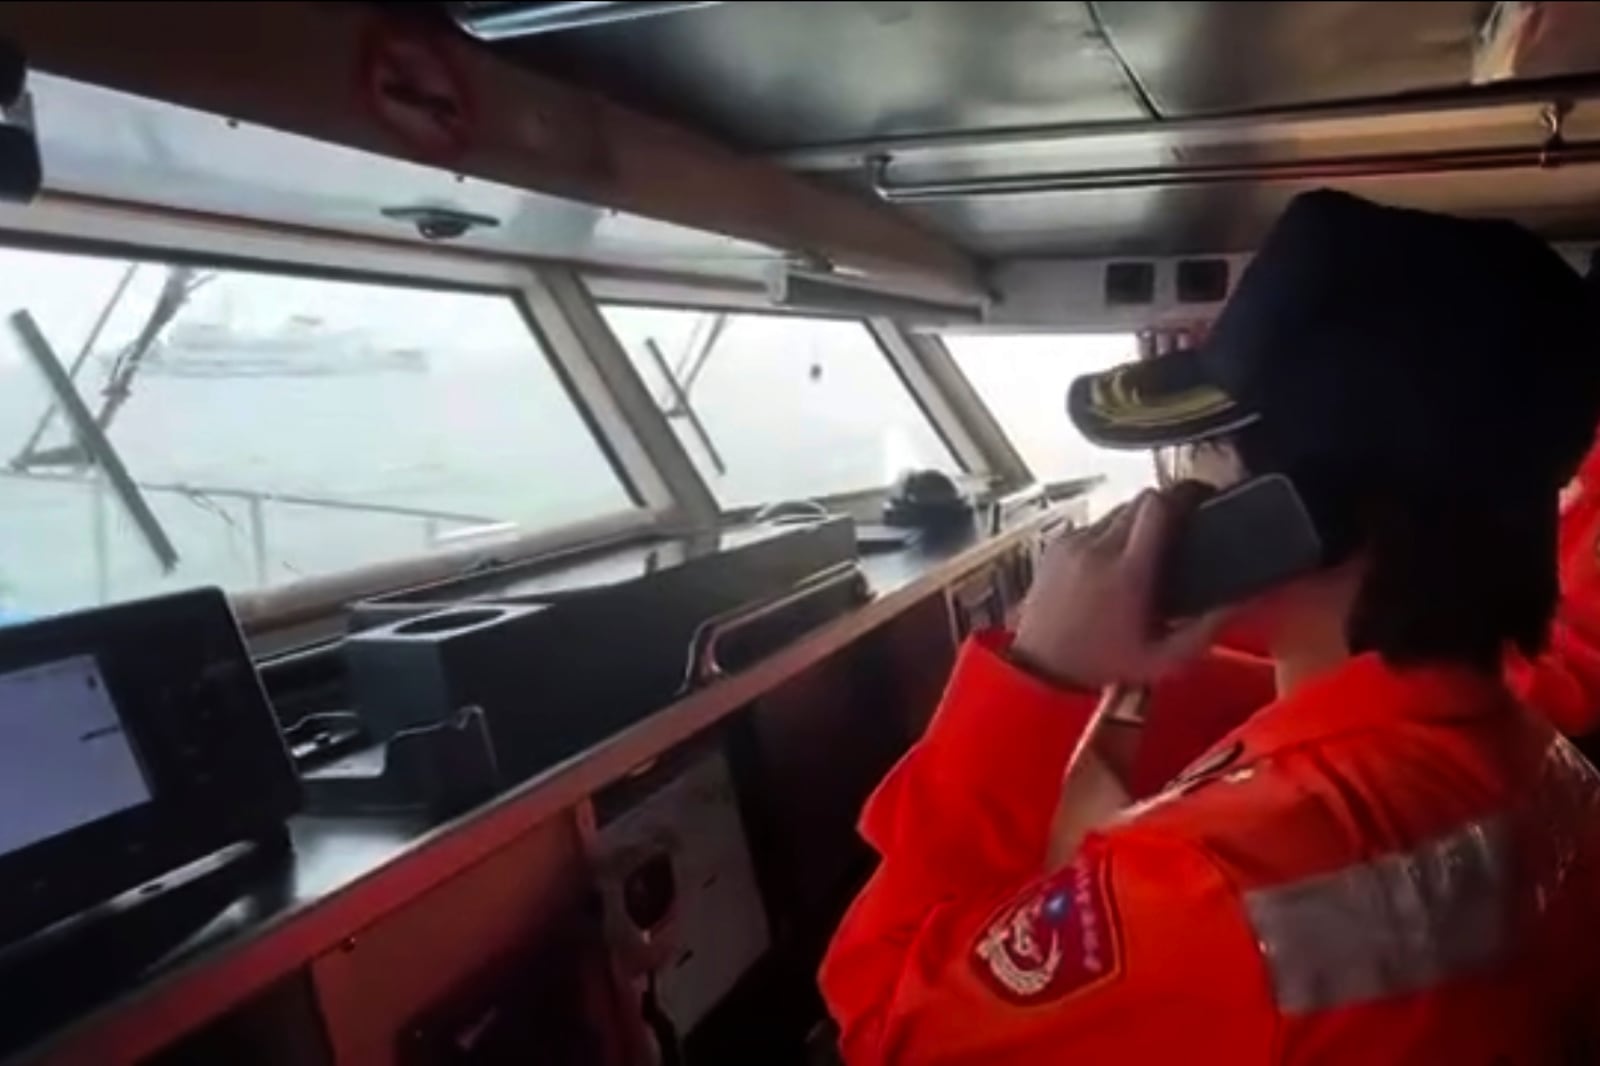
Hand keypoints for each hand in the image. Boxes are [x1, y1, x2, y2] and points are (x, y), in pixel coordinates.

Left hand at [1011, 488, 1221, 689]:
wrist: (1038, 668)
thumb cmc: (1101, 665)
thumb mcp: (1163, 659)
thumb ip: (1206, 629)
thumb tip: (1240, 600)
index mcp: (1128, 572)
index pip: (1158, 504)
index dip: (1185, 493)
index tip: (1203, 499)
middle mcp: (1097, 548)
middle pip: (1141, 499)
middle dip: (1167, 507)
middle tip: (1183, 527)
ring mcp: (1073, 543)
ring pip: (1117, 511)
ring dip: (1138, 523)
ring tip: (1149, 553)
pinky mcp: (1056, 545)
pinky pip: (1094, 526)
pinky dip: (1111, 536)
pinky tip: (1116, 565)